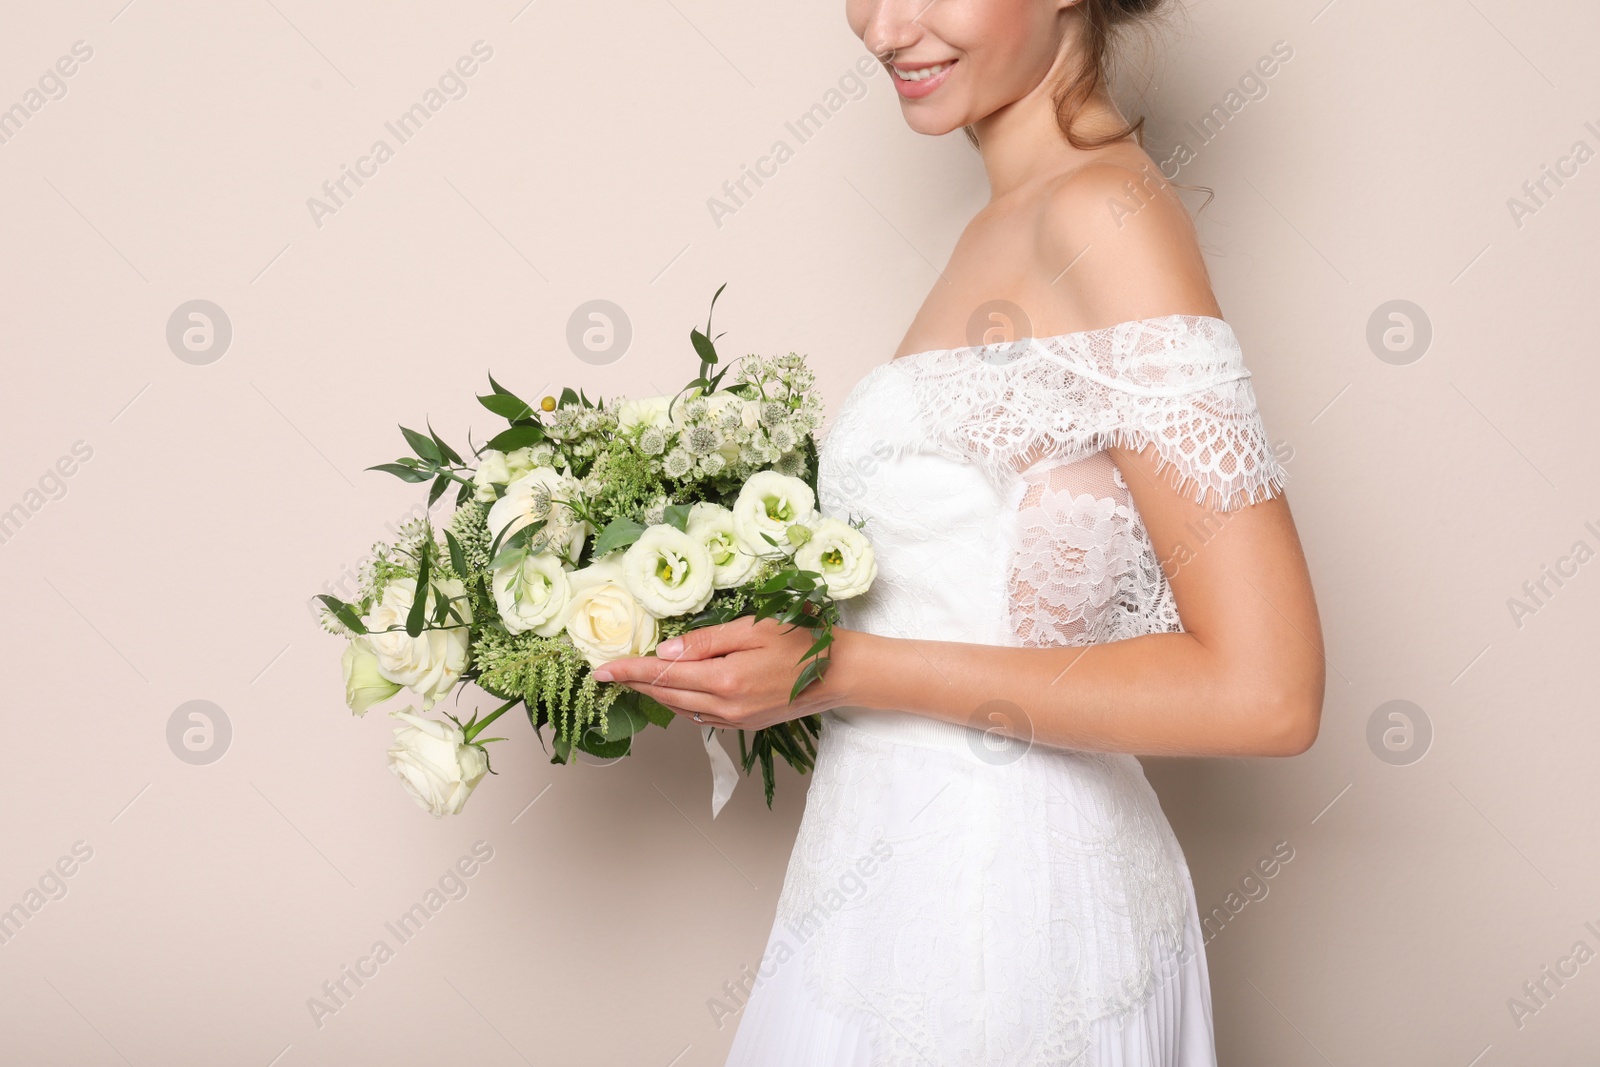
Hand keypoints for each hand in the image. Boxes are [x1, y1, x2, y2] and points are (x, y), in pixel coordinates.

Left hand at [592, 616, 841, 729]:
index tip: (601, 670)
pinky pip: (700, 715)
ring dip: (655, 693)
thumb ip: (706, 642)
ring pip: (681, 707)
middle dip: (634, 683)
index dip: (629, 671)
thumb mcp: (753, 629)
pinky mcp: (745, 724)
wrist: (839, 673)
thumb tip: (666, 651)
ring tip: (633, 680)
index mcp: (724, 680)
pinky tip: (674, 691)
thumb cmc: (802, 642)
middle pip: (666, 694)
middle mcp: (725, 706)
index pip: (663, 674)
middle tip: (607, 674)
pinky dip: (680, 702)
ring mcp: (735, 719)